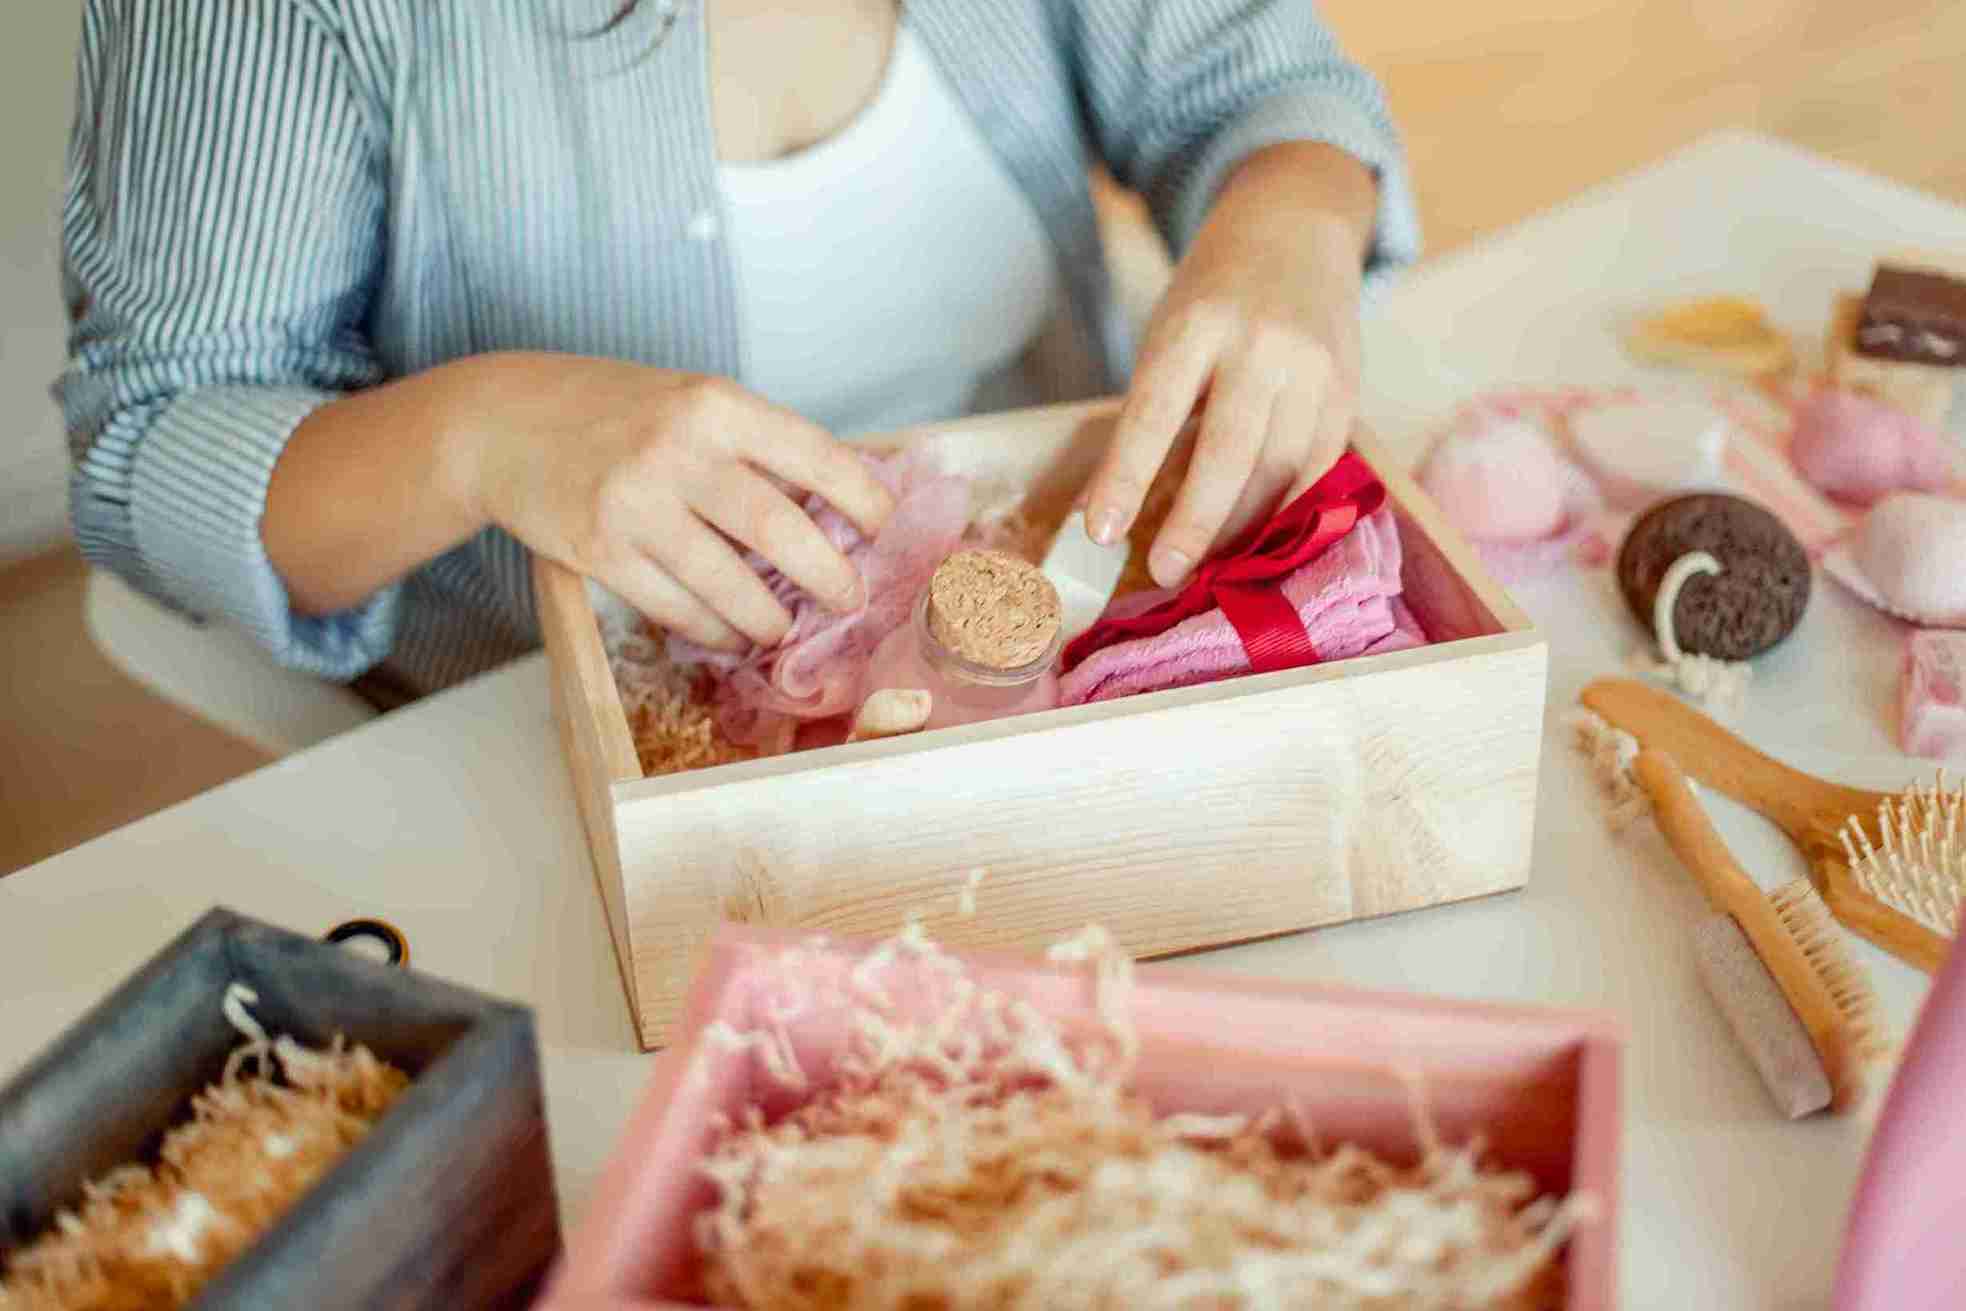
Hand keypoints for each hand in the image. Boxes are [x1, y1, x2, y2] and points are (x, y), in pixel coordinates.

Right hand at [456, 354, 893, 649]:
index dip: (861, 497)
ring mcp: (635, 505)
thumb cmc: (611, 411)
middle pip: (779, 529)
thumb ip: (753, 444)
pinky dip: (715, 630)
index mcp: (713, 404)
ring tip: (783, 628)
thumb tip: (840, 504)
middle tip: (849, 598)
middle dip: (828, 576)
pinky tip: (731, 634)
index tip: (884, 527)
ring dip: (769, 619)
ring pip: (728, 584)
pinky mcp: (601, 552)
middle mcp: (677, 451)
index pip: (812, 453)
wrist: (500, 422)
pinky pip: (677, 607)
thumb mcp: (688, 400)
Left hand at [1083, 144, 1375, 587]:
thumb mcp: (1166, 333)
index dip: (1126, 479)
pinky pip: (1316, 470)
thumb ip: (1150, 414)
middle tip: (1165, 572)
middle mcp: (1260, 344)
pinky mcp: (1345, 393)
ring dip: (1240, 529)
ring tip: (1205, 565)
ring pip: (1279, 470)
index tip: (1099, 532)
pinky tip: (1254, 538)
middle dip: (1195, 523)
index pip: (1153, 413)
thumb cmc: (1212, 296)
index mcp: (1196, 324)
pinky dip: (1283, 511)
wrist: (1295, 229)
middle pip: (1229, 453)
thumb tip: (1112, 511)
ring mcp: (1312, 369)